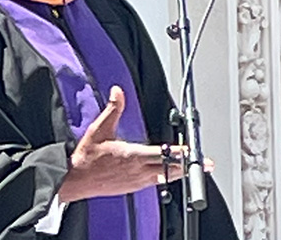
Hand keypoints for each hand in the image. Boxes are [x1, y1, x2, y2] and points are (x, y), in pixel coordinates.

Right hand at [58, 86, 184, 202]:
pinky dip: (165, 178)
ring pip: (164, 178)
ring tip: (192, 169)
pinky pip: (154, 183)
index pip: (162, 154)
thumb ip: (112, 109)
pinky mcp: (132, 187)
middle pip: (169, 169)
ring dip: (178, 172)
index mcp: (132, 155)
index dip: (179, 153)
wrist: (75, 180)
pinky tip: (169, 174)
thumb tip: (118, 92)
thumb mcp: (99, 128)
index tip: (192, 152)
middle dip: (187, 165)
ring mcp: (136, 181)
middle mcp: (137, 171)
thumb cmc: (87, 156)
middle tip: (204, 164)